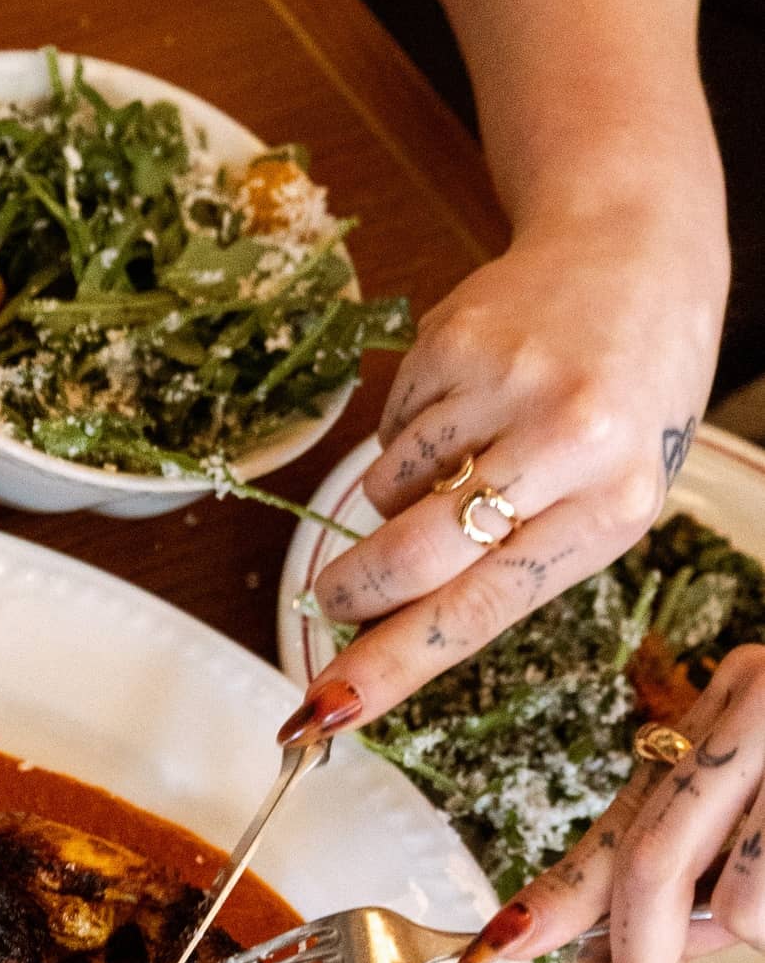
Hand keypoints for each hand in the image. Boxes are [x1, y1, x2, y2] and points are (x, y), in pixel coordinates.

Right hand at [276, 201, 723, 746]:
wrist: (634, 255)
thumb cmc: (624, 404)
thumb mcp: (606, 496)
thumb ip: (516, 562)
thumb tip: (389, 632)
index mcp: (616, 506)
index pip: (484, 608)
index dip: (396, 664)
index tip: (329, 708)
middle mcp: (568, 444)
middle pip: (415, 553)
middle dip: (356, 591)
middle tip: (330, 599)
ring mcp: (508, 385)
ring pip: (388, 490)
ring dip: (395, 500)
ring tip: (455, 463)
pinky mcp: (455, 340)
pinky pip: (388, 428)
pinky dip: (406, 436)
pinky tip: (460, 407)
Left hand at [458, 643, 764, 962]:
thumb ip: (699, 851)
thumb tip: (613, 945)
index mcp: (730, 700)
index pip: (622, 816)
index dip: (555, 896)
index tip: (499, 947)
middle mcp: (754, 704)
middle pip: (651, 866)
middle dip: (644, 956)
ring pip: (735, 908)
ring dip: (754, 939)